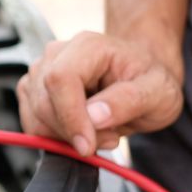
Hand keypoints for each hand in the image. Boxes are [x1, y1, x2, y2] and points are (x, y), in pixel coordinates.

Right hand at [16, 31, 183, 155]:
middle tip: (109, 138)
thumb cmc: (149, 80)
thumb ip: (128, 101)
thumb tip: (94, 116)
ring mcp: (40, 73)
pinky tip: (83, 130)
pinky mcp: (32, 92)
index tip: (87, 145)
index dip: (69, 115)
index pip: (60, 79)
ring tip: (101, 131)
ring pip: (36, 117)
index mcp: (87, 46)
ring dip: (67, 136)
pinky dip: (57, 137)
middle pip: (44, 102)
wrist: (139, 78)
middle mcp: (56, 55)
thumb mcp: (159, 92)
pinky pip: (34, 124)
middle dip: (74, 132)